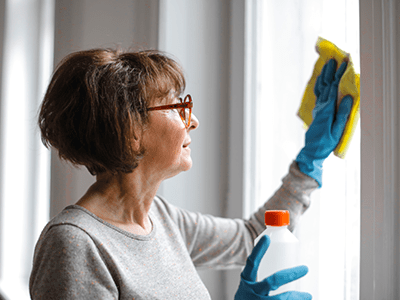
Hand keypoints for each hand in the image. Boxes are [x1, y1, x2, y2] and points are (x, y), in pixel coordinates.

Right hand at [234, 235, 310, 299]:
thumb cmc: (248, 299)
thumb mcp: (250, 286)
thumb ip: (263, 279)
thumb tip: (286, 270)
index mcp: (247, 280)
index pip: (251, 263)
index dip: (258, 250)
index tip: (267, 238)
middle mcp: (251, 291)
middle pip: (272, 281)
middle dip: (290, 274)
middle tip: (304, 269)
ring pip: (280, 299)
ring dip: (296, 297)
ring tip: (308, 295)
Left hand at [296, 58, 352, 186]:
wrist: (312, 150)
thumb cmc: (327, 142)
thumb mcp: (337, 130)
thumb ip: (342, 113)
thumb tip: (347, 97)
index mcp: (327, 109)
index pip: (333, 88)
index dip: (338, 75)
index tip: (343, 63)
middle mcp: (321, 106)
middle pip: (325, 85)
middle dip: (330, 72)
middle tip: (333, 59)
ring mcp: (318, 108)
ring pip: (320, 88)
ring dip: (323, 76)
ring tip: (326, 65)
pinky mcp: (317, 112)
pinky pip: (318, 94)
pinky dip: (319, 85)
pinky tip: (321, 81)